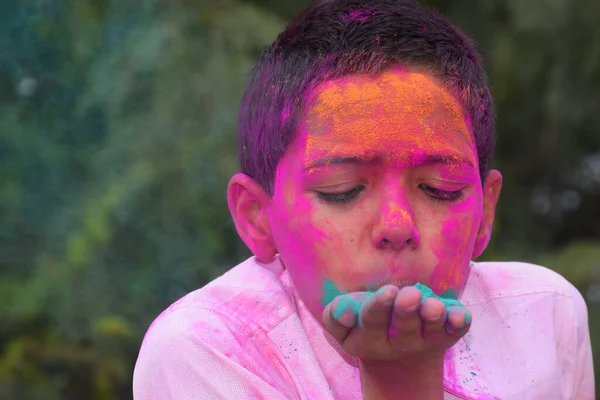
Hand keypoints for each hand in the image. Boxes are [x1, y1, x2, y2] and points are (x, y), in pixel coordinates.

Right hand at [322, 284, 470, 362]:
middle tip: (410, 294)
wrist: (397, 359)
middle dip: (407, 310)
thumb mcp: (344, 327)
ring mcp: (425, 342)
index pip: (371, 323)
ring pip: (432, 330)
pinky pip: (455, 332)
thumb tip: (343, 309)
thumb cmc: (366, 327)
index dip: (379, 308)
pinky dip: (459, 323)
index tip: (387, 292)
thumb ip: (336, 315)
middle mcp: (399, 344)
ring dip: (434, 316)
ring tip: (433, 305)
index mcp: (369, 340)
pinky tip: (460, 316)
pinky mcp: (446, 338)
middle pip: (404, 328)